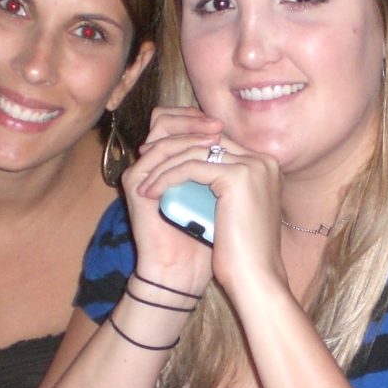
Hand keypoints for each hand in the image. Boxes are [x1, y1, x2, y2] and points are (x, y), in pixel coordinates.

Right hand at [121, 106, 224, 296]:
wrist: (184, 269)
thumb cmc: (208, 238)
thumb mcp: (223, 197)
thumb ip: (225, 171)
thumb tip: (251, 147)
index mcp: (169, 166)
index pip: (179, 126)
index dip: (200, 121)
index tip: (224, 125)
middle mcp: (154, 166)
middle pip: (165, 119)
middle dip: (193, 119)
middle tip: (217, 125)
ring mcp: (143, 172)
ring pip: (160, 130)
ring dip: (188, 128)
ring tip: (212, 134)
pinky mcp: (136, 184)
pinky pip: (154, 153)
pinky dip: (178, 148)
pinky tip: (200, 152)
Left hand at [134, 114, 288, 306]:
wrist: (254, 278)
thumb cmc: (243, 253)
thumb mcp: (233, 210)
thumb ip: (223, 186)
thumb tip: (193, 171)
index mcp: (266, 167)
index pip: (219, 144)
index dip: (186, 151)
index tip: (160, 165)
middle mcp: (263, 161)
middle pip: (207, 142)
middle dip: (172, 152)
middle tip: (146, 167)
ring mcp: (252, 166)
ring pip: (195, 152)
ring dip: (164, 166)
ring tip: (144, 184)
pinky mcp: (237, 177)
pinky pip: (190, 167)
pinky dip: (166, 178)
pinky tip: (151, 192)